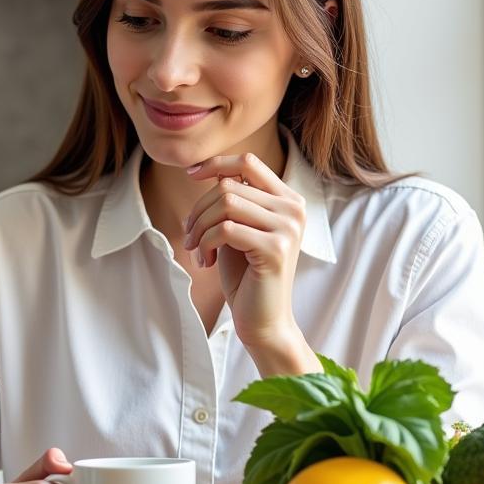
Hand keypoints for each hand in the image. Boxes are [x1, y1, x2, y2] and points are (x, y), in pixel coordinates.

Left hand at [184, 151, 306, 350]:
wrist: (264, 321)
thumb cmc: (247, 276)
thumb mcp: (238, 229)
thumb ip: (234, 200)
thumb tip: (208, 170)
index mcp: (288, 200)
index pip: (248, 162)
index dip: (215, 163)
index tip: (190, 175)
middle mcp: (293, 209)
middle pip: (229, 186)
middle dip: (199, 210)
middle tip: (190, 237)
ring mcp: (288, 228)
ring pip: (226, 204)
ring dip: (200, 227)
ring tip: (196, 249)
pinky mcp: (275, 249)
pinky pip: (225, 229)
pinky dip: (205, 243)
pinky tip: (204, 262)